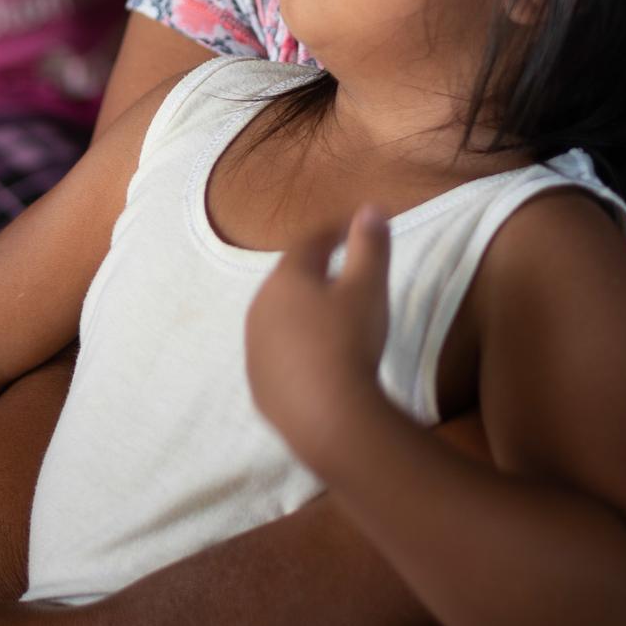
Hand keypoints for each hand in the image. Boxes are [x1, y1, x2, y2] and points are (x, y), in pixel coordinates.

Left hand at [245, 206, 391, 468]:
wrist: (329, 418)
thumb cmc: (350, 342)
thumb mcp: (369, 287)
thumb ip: (370, 244)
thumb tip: (371, 207)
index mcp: (287, 278)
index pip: (310, 242)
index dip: (333, 232)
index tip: (351, 229)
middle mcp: (260, 308)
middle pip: (289, 281)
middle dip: (314, 274)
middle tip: (341, 276)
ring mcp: (254, 349)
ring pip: (279, 319)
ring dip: (301, 315)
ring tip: (328, 322)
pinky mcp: (258, 385)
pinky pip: (277, 357)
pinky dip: (295, 352)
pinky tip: (315, 363)